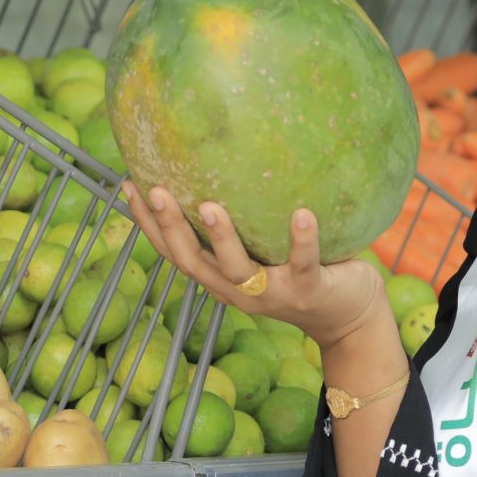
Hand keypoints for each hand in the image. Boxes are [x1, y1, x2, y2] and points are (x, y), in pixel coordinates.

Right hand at [125, 187, 391, 354]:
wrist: (349, 317)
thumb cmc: (303, 271)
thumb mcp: (265, 248)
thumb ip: (245, 220)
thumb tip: (228, 159)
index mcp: (222, 278)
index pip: (174, 251)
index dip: (147, 223)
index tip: (127, 184)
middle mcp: (238, 290)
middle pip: (192, 262)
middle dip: (170, 227)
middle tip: (155, 190)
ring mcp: (273, 294)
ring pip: (238, 270)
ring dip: (222, 238)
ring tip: (210, 206)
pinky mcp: (309, 291)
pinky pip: (303, 264)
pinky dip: (301, 239)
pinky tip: (302, 213)